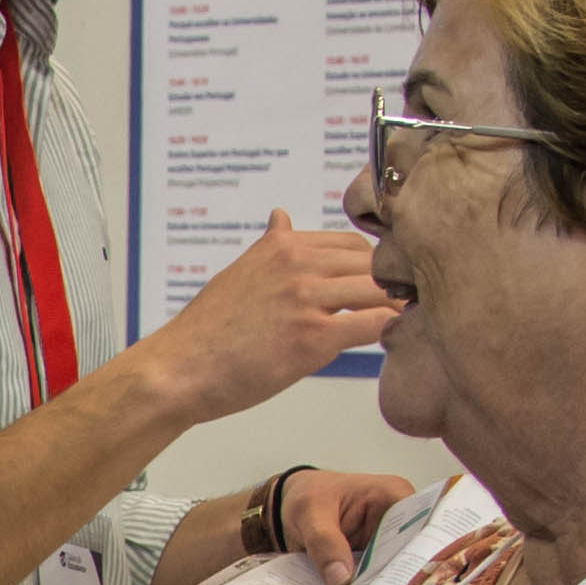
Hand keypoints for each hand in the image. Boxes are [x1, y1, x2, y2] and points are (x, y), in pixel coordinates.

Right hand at [118, 214, 393, 424]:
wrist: (180, 369)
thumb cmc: (208, 331)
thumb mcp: (239, 272)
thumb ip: (271, 246)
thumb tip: (283, 215)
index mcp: (281, 244)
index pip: (352, 243)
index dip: (373, 265)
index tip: (380, 285)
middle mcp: (296, 262)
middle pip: (372, 262)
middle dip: (391, 284)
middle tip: (404, 307)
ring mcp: (306, 298)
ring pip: (379, 290)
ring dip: (397, 306)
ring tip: (405, 323)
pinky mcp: (314, 336)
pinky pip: (373, 324)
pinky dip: (390, 331)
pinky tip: (392, 341)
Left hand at [274, 466, 413, 584]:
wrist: (292, 508)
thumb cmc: (308, 497)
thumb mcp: (309, 513)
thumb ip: (324, 541)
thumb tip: (341, 579)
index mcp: (393, 496)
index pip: (419, 528)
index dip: (415, 556)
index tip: (401, 583)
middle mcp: (401, 521)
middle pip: (411, 556)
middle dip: (398, 582)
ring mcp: (390, 544)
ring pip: (395, 573)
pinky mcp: (376, 563)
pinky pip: (377, 582)